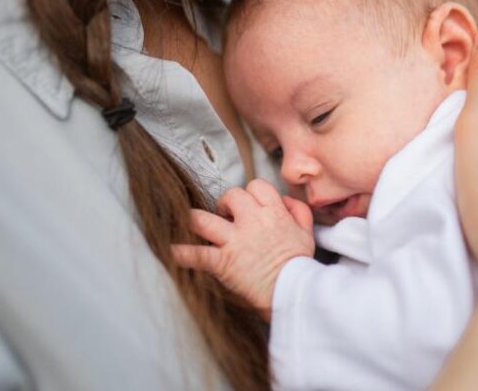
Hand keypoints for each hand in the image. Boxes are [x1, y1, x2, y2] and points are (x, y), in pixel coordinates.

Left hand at [172, 179, 314, 318]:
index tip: (249, 204)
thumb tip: (284, 200)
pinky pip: (196, 254)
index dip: (251, 193)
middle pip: (230, 195)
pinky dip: (182, 253)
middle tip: (225, 215)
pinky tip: (171, 251)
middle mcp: (251, 221)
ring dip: (194, 220)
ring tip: (192, 224)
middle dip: (225, 203)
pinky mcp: (222, 262)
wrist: (293, 291)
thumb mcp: (306, 233)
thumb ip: (297, 211)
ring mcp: (234, 241)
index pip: (256, 186)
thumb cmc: (299, 264)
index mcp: (273, 212)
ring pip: (202, 219)